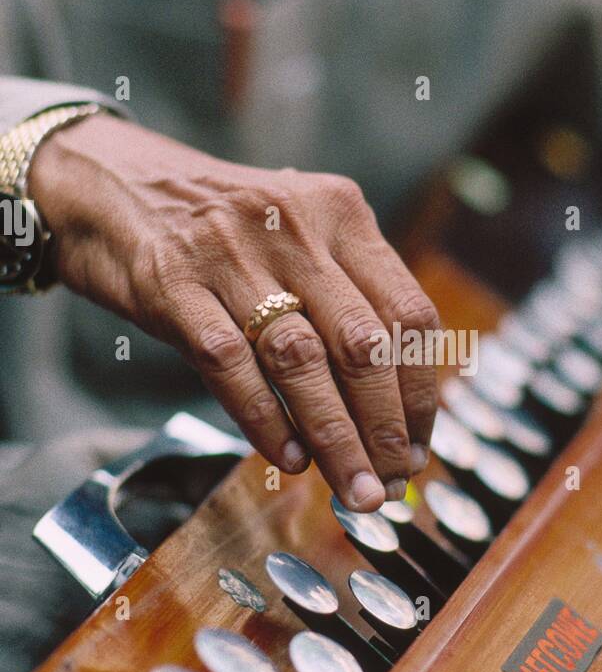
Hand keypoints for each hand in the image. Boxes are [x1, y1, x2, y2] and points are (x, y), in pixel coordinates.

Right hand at [29, 113, 438, 509]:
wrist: (110, 183)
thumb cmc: (219, 227)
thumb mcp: (297, 236)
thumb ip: (345, 300)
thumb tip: (391, 411)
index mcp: (341, 213)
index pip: (408, 313)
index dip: (420, 392)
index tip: (417, 447)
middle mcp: (295, 226)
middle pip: (363, 342)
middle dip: (385, 427)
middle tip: (391, 484)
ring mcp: (231, 254)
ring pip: (302, 359)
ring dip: (335, 437)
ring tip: (353, 488)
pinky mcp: (173, 284)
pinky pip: (230, 363)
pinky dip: (266, 418)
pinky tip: (288, 457)